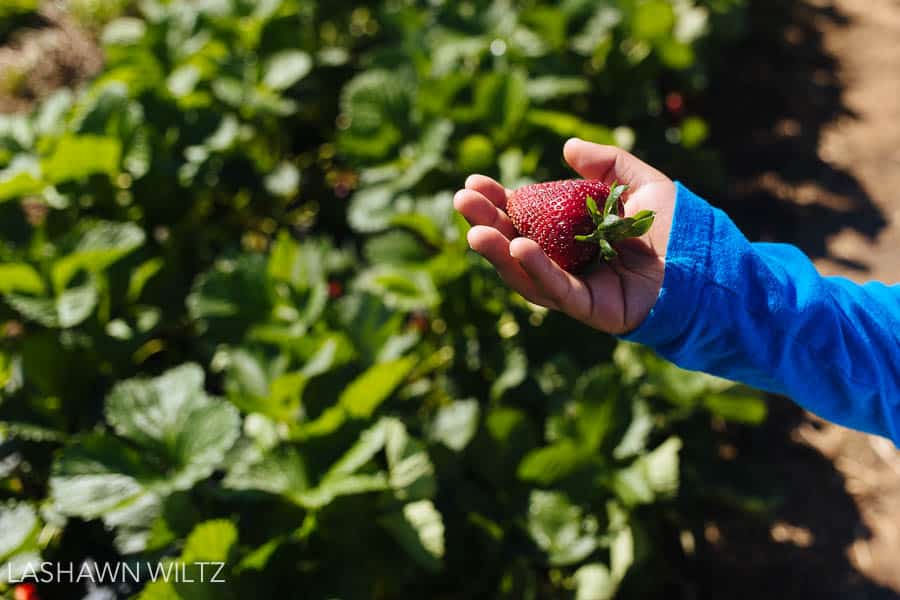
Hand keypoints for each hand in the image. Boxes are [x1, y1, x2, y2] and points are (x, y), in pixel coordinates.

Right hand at [453, 138, 675, 334]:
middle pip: (517, 247)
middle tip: (462, 201)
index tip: (474, 183)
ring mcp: (578, 289)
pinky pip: (559, 291)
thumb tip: (567, 149)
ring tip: (475, 232)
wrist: (712, 263)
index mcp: (573, 236)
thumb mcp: (641, 185)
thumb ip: (608, 165)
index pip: (526, 219)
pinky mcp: (594, 309)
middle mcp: (569, 264)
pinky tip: (518, 247)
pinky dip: (537, 270)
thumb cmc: (678, 228)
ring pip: (528, 275)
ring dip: (499, 253)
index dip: (499, 203)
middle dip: (487, 224)